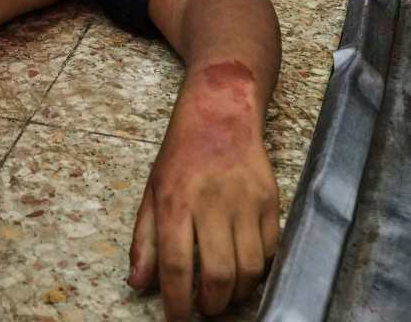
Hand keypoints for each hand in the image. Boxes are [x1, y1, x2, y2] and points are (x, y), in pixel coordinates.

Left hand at [129, 62, 279, 320]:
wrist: (222, 110)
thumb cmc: (182, 154)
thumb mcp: (151, 191)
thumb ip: (144, 240)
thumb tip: (138, 283)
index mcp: (176, 201)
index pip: (176, 265)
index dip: (177, 301)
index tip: (176, 318)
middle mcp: (212, 202)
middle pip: (218, 272)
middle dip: (211, 304)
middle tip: (204, 310)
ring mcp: (246, 201)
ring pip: (249, 267)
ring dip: (236, 292)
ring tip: (223, 294)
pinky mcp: (272, 199)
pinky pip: (270, 249)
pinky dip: (258, 269)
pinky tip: (244, 269)